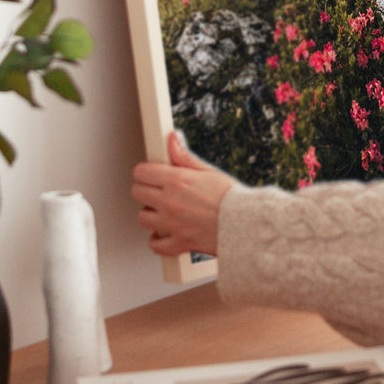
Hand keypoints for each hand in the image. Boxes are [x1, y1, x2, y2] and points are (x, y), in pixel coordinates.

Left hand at [131, 131, 235, 257]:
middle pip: (137, 193)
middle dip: (145, 189)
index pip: (142, 172)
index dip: (145, 171)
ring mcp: (172, 224)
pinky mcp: (178, 242)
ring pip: (142, 218)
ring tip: (162, 210)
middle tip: (157, 190)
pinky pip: (156, 245)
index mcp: (177, 181)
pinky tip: (163, 233)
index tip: (151, 173)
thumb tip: (173, 139)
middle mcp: (170, 202)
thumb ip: (184, 156)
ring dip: (150, 214)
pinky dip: (157, 240)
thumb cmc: (232, 198)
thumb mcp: (208, 171)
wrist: (246, 224)